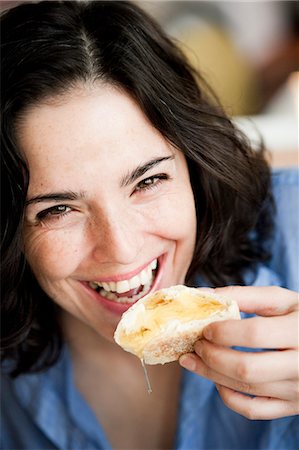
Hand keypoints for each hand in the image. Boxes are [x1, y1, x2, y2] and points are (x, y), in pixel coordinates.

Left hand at [179, 286, 298, 419]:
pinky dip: (229, 398)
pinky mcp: (292, 406)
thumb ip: (246, 295)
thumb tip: (205, 294)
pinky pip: (254, 410)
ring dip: (211, 374)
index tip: (205, 328)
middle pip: (246, 368)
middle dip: (212, 356)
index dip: (224, 331)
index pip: (255, 334)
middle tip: (196, 345)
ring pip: (245, 388)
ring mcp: (298, 391)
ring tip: (193, 360)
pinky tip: (218, 381)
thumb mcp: (283, 300)